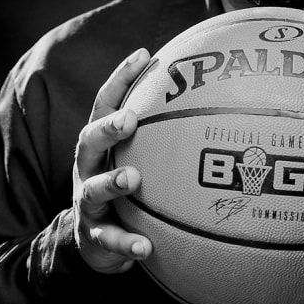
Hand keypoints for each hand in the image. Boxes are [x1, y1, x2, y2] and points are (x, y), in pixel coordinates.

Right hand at [70, 47, 153, 272]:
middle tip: (128, 121)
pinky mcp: (95, 236)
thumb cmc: (127, 190)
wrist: (95, 242)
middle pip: (88, 141)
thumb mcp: (136, 158)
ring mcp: (89, 203)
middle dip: (107, 129)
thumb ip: (163, 133)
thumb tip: (215, 97)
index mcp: (101, 146)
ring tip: (133, 179)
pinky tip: (146, 248)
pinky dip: (126, 243)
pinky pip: (110, 239)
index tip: (143, 55)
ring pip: (93, 190)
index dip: (121, 79)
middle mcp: (89, 169)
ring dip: (112, 182)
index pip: (106, 105)